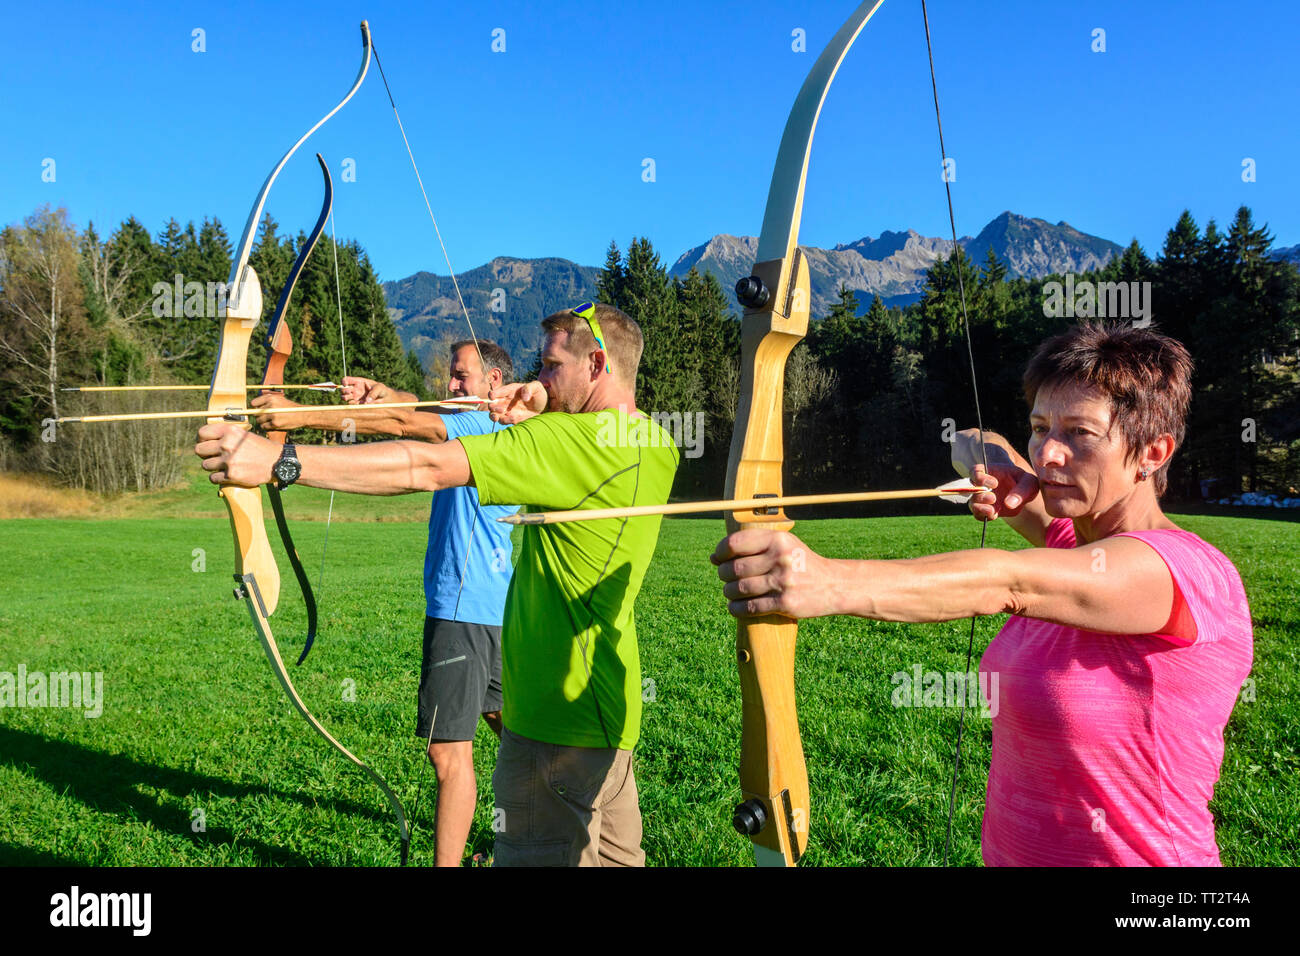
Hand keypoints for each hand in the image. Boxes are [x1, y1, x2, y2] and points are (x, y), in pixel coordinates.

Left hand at [195, 422, 278, 486]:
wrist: (277, 462)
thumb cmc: (260, 448)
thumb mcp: (244, 434)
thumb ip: (226, 434)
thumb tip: (205, 439)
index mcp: (230, 431)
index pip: (202, 433)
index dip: (201, 439)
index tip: (205, 443)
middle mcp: (227, 444)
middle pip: (199, 450)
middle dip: (205, 454)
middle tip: (214, 457)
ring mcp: (229, 460)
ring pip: (205, 465)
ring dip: (212, 467)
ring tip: (224, 466)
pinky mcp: (231, 475)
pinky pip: (213, 478)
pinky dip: (218, 478)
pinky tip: (227, 475)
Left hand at [248, 391, 303, 430]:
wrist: (302, 414)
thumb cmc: (289, 407)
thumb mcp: (279, 399)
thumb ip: (267, 401)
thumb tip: (253, 408)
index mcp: (271, 398)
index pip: (254, 403)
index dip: (255, 407)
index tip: (257, 409)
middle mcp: (271, 405)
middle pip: (256, 412)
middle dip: (260, 415)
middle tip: (266, 416)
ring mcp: (272, 415)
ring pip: (259, 420)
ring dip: (263, 422)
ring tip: (269, 421)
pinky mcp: (275, 423)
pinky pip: (264, 426)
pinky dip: (266, 427)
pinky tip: (272, 424)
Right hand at [340, 375, 394, 403]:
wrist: (384, 397)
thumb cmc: (381, 389)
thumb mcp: (379, 388)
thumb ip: (373, 393)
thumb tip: (367, 401)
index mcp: (358, 381)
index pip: (347, 380)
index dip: (344, 381)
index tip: (345, 384)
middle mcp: (355, 389)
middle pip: (344, 389)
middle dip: (344, 391)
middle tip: (349, 392)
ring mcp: (356, 396)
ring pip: (345, 397)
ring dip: (346, 398)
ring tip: (353, 398)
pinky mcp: (358, 403)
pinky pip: (352, 404)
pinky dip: (354, 404)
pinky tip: (359, 403)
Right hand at [487, 381, 545, 423]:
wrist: (543, 406)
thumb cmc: (538, 394)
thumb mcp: (537, 387)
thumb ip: (529, 388)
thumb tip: (524, 397)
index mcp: (509, 391)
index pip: (496, 392)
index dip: (492, 395)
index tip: (492, 397)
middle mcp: (505, 401)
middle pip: (491, 405)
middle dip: (492, 407)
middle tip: (501, 409)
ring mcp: (507, 411)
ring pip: (493, 415)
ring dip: (495, 416)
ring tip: (500, 416)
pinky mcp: (511, 419)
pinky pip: (503, 421)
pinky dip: (506, 421)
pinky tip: (514, 419)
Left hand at [711, 529, 838, 619]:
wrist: (834, 585)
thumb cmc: (801, 563)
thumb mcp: (783, 545)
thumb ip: (751, 547)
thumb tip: (714, 558)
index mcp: (778, 539)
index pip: (735, 544)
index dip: (720, 552)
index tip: (718, 559)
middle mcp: (780, 558)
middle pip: (734, 569)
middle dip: (723, 575)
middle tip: (726, 578)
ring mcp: (783, 581)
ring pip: (739, 589)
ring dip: (729, 593)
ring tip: (731, 592)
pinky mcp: (786, 603)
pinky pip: (750, 608)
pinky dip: (737, 609)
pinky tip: (736, 607)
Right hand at [967, 460, 1037, 520]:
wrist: (1024, 491)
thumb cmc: (1025, 481)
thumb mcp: (1029, 482)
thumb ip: (1021, 490)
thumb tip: (1008, 504)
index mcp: (989, 472)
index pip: (975, 471)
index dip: (980, 477)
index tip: (995, 483)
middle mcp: (982, 486)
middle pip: (970, 490)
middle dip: (980, 495)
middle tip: (993, 498)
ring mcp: (983, 499)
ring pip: (972, 504)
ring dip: (979, 508)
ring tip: (992, 510)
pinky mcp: (987, 511)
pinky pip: (979, 515)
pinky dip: (984, 516)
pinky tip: (994, 515)